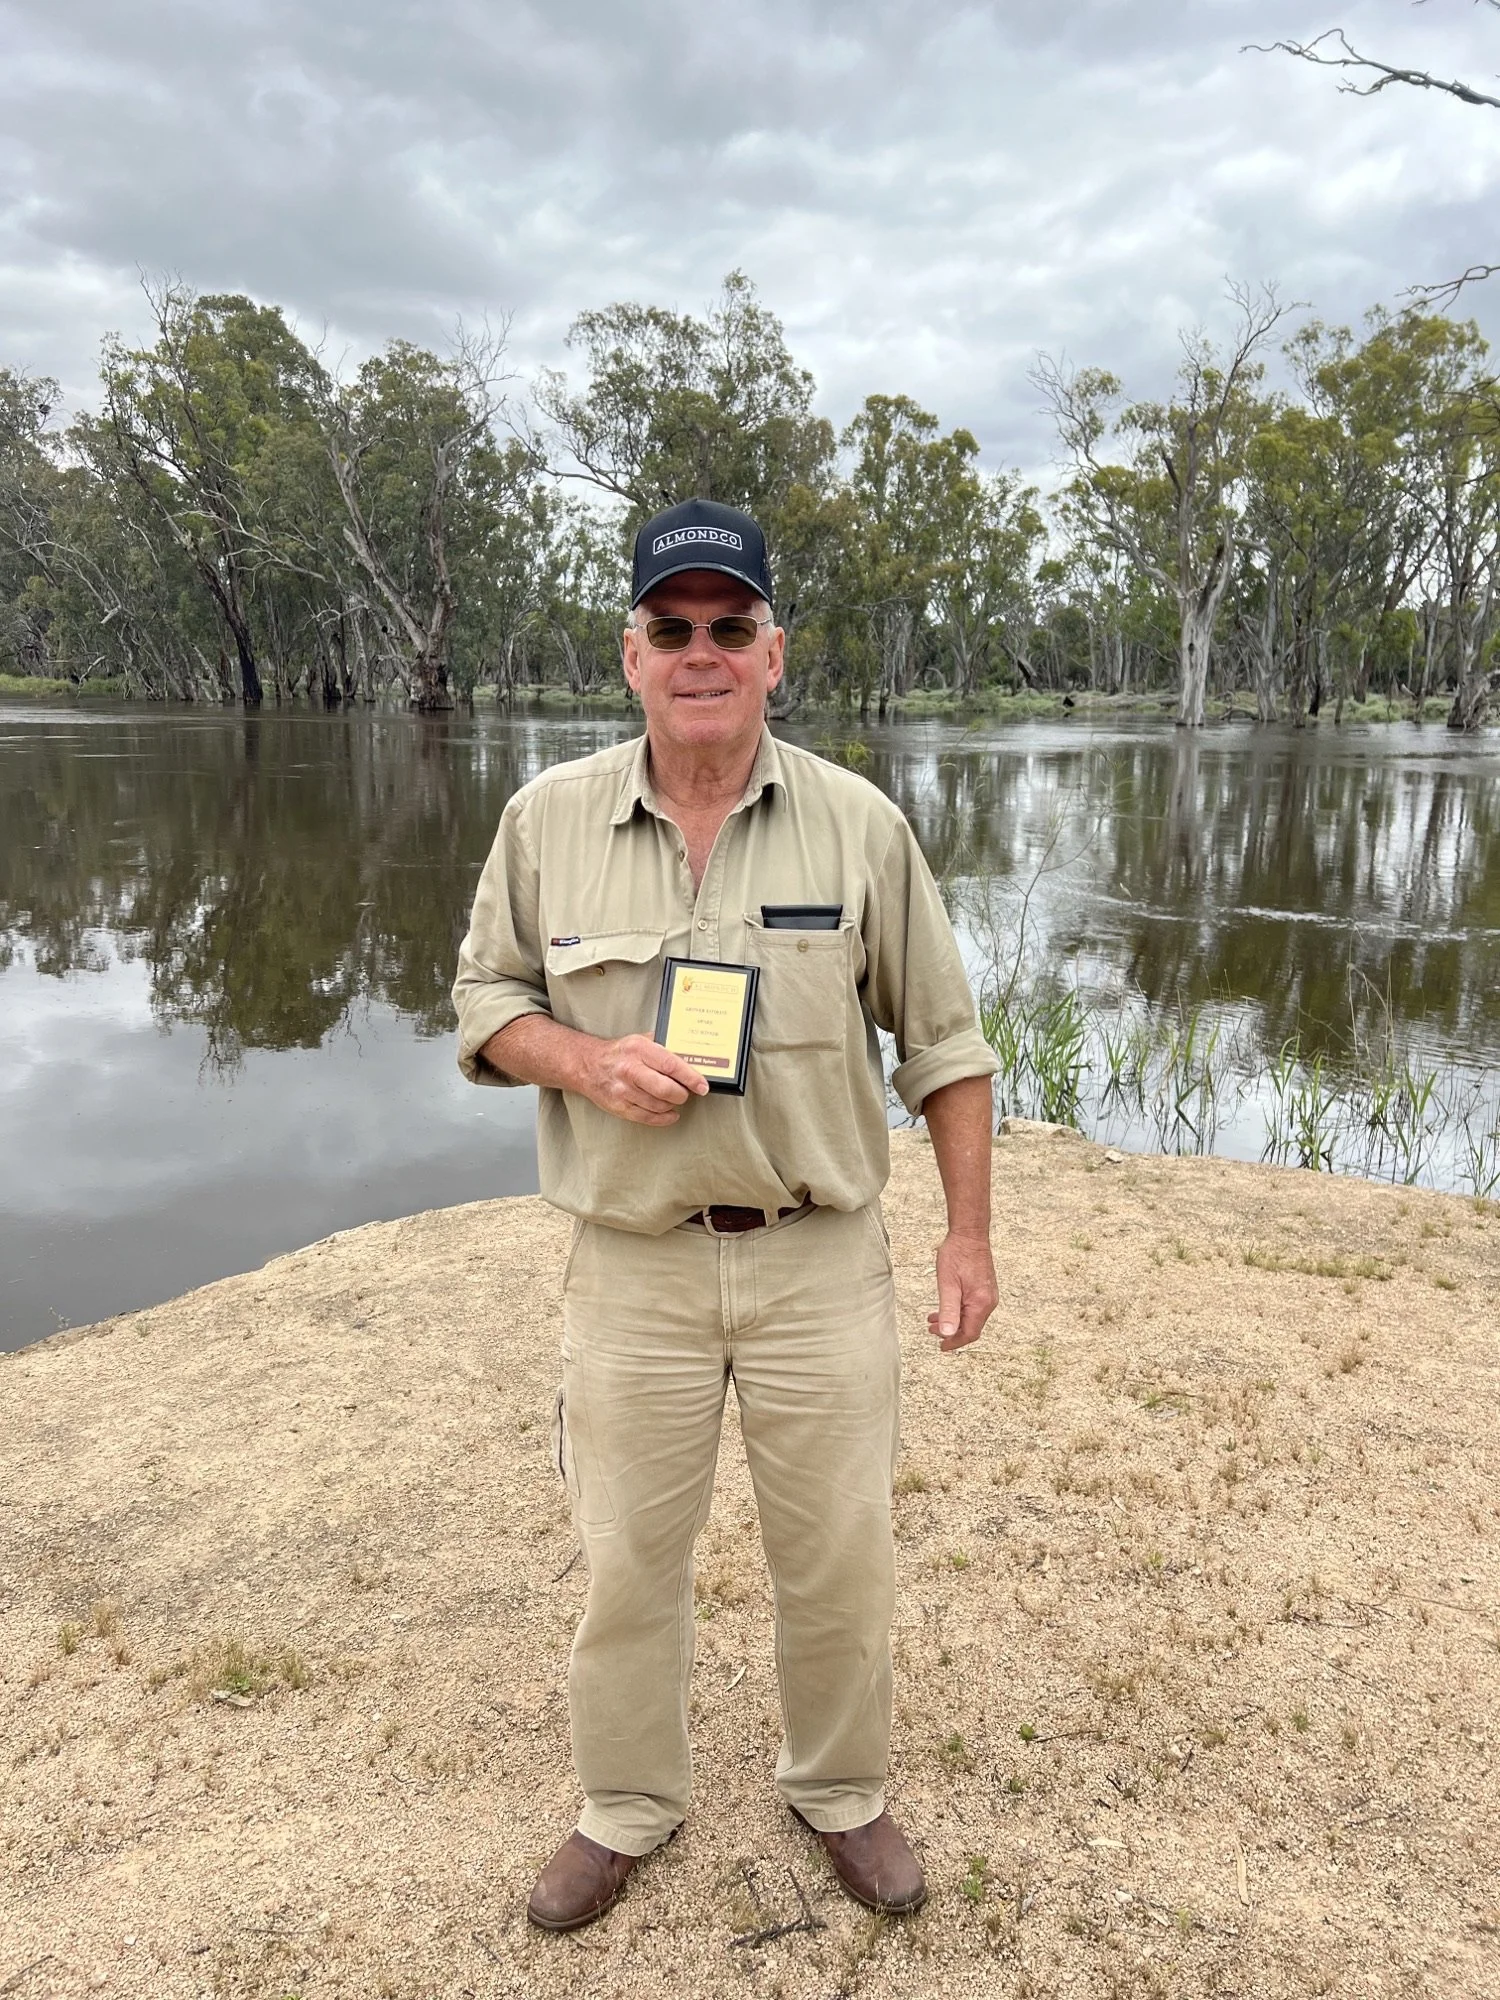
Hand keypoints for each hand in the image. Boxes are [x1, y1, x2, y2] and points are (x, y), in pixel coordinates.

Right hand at [583, 1033, 709, 1126]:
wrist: (587, 1065)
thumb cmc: (620, 1053)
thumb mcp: (640, 1040)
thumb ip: (663, 1047)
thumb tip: (692, 1056)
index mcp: (638, 1049)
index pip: (670, 1064)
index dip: (690, 1077)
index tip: (702, 1085)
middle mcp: (629, 1069)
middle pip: (665, 1088)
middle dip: (682, 1094)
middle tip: (687, 1093)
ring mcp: (622, 1090)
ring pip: (658, 1105)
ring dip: (672, 1104)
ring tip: (674, 1098)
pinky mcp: (618, 1106)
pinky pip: (647, 1118)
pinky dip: (664, 1118)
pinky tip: (670, 1113)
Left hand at [926, 1229, 996, 1352]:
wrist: (970, 1235)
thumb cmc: (957, 1255)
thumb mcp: (947, 1285)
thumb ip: (948, 1311)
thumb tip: (947, 1333)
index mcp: (981, 1303)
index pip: (969, 1333)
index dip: (954, 1342)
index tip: (941, 1347)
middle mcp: (989, 1301)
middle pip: (971, 1327)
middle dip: (951, 1332)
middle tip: (931, 1330)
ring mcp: (989, 1295)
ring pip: (971, 1317)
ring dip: (953, 1321)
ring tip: (933, 1319)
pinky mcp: (985, 1289)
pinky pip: (973, 1307)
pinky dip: (958, 1311)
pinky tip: (945, 1307)